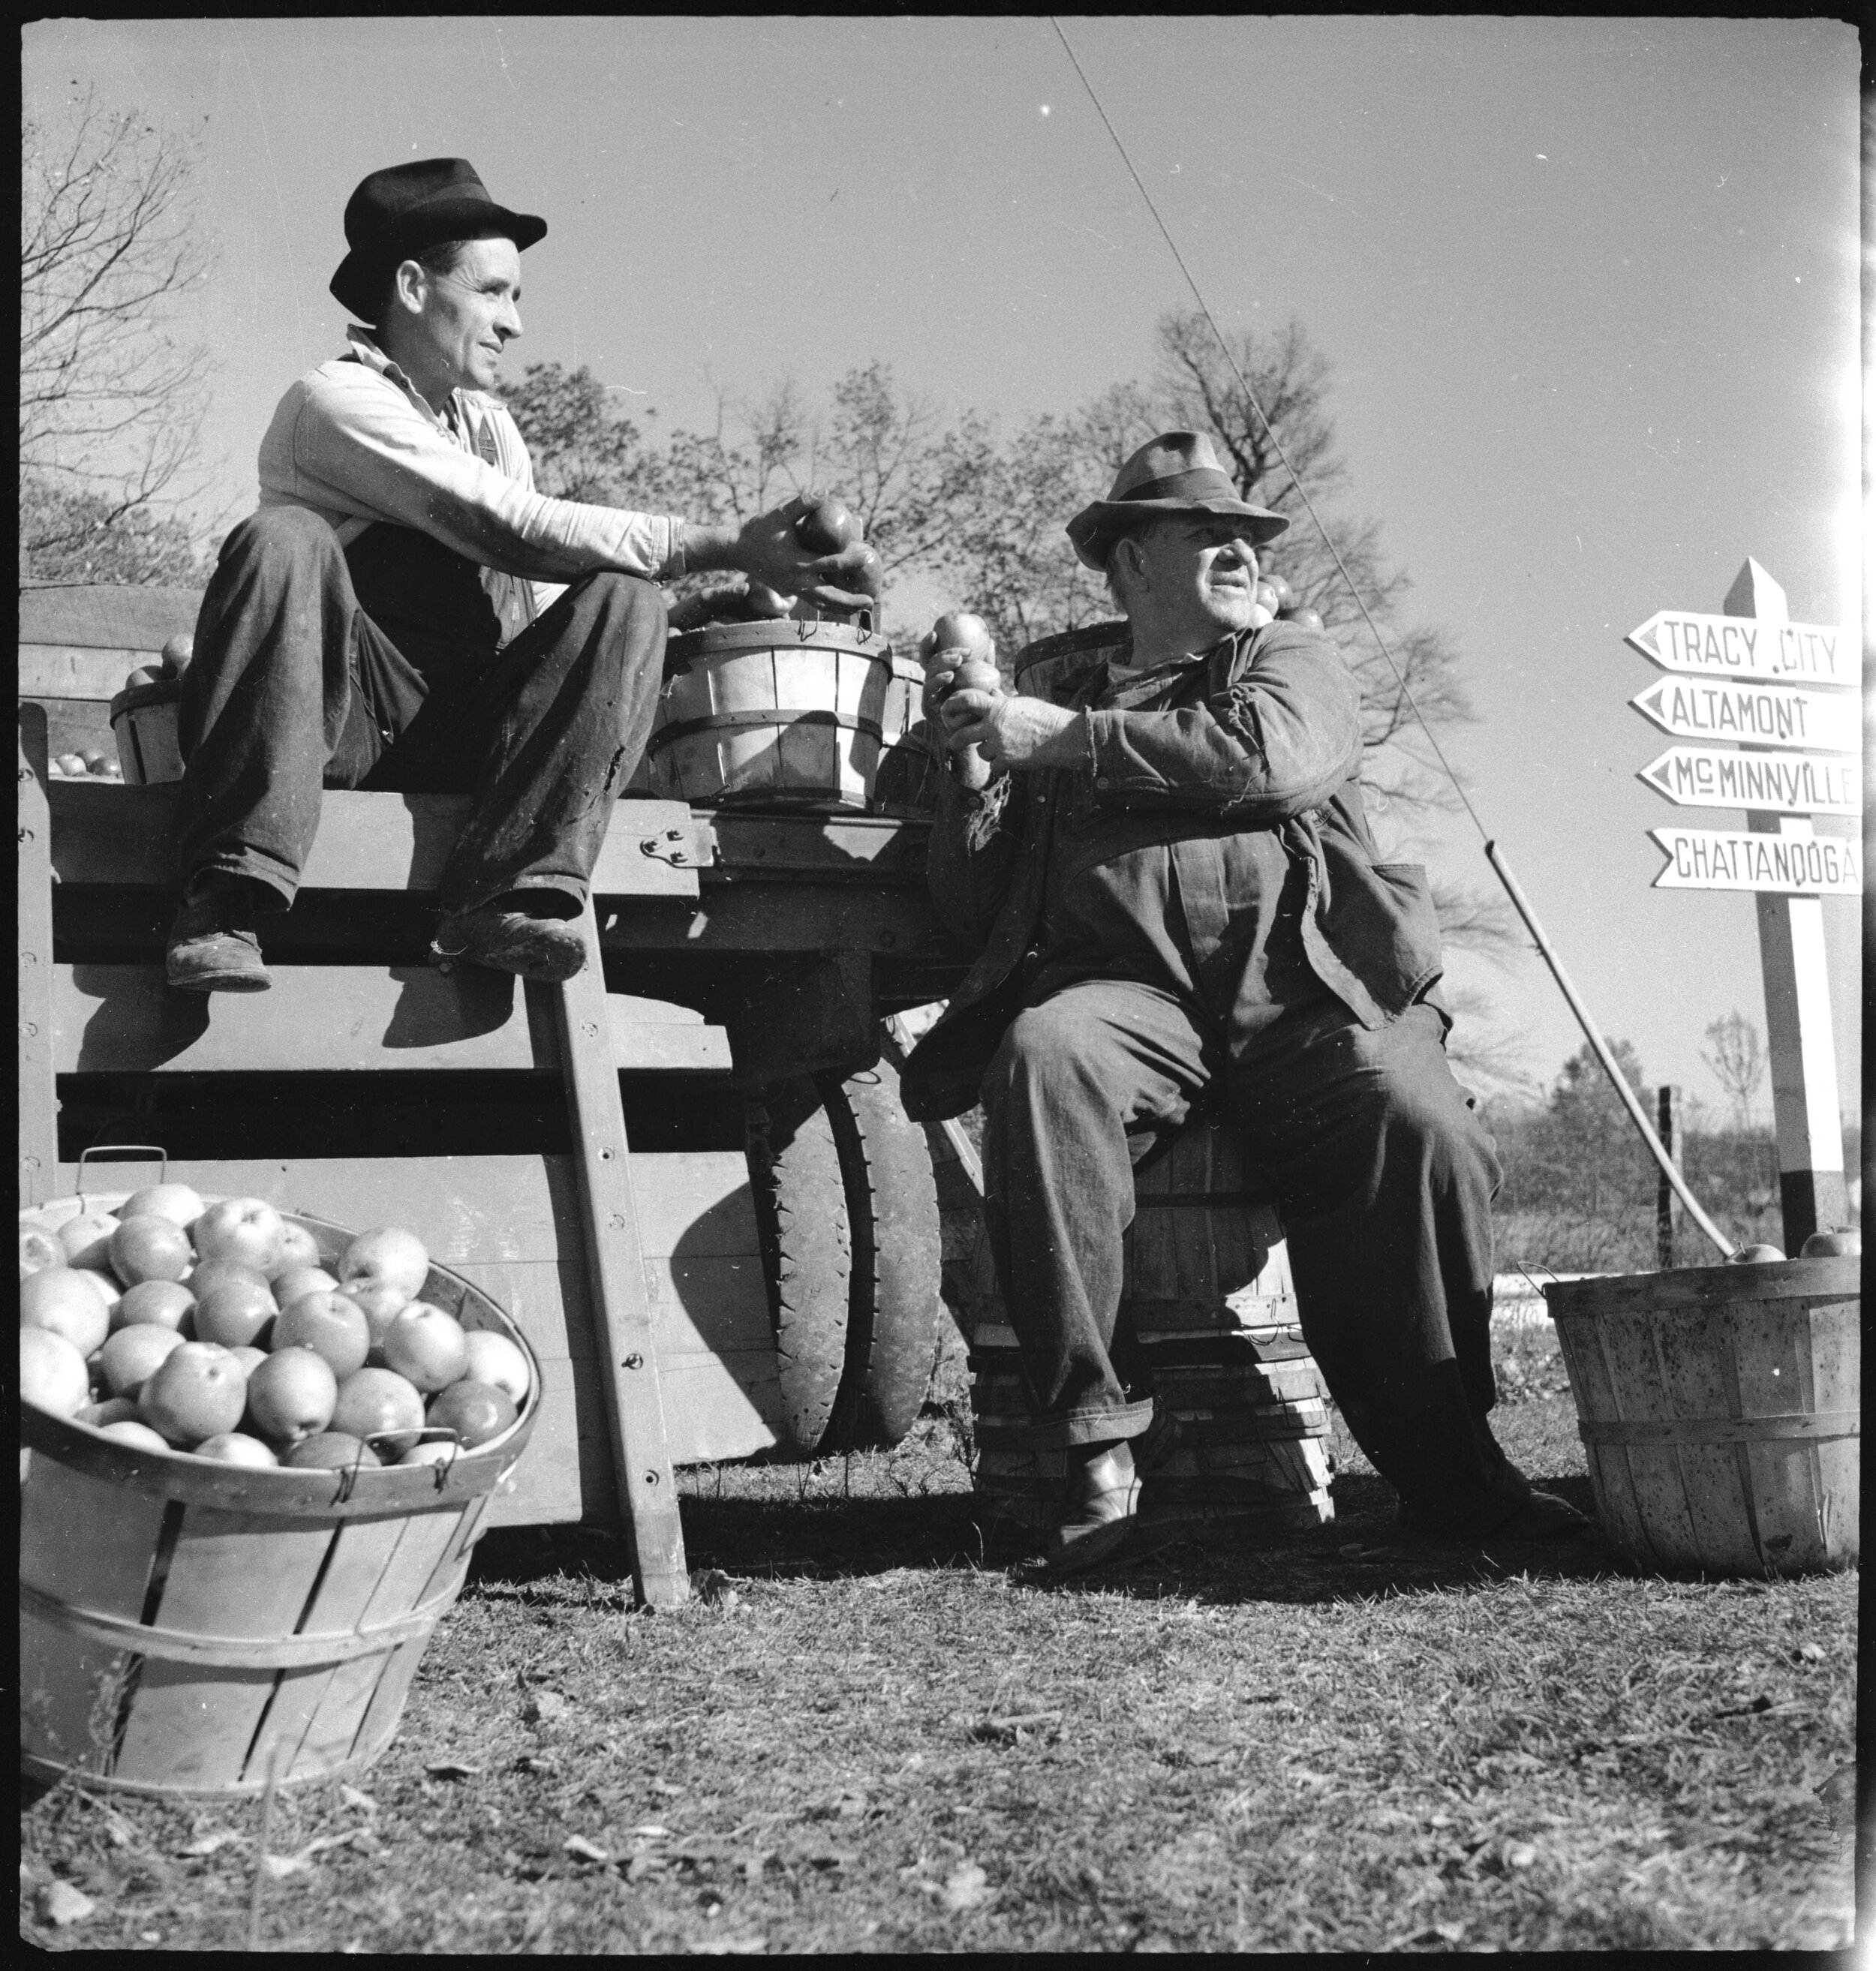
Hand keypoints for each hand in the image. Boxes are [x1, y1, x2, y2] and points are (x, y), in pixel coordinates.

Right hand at [732, 492, 875, 607]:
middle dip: (851, 600)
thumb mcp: (779, 513)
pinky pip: (815, 602)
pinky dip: (831, 605)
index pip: (830, 563)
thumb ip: (803, 503)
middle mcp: (797, 580)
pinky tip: (844, 605)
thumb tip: (826, 492)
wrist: (738, 550)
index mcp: (796, 561)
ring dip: (843, 608)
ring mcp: (794, 589)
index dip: (850, 560)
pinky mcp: (792, 591)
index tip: (867, 556)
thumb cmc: (759, 530)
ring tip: (863, 607)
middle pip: (829, 596)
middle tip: (871, 601)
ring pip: (823, 604)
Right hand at [918, 633, 1001, 723]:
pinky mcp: (928, 708)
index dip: (929, 644)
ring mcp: (929, 696)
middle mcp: (933, 683)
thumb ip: (985, 663)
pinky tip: (950, 676)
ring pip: (928, 675)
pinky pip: (930, 691)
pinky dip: (938, 681)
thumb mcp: (984, 681)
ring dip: (942, 665)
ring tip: (957, 662)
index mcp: (941, 674)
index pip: (931, 656)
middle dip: (943, 655)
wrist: (975, 732)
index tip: (935, 633)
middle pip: (930, 663)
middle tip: (960, 655)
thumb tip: (990, 641)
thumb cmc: (979, 705)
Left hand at [942, 691, 1082, 771]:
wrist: (1062, 736)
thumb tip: (992, 692)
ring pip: (980, 752)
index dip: (953, 703)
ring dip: (987, 752)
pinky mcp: (1007, 761)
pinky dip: (1000, 766)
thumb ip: (1003, 700)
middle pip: (962, 734)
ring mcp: (999, 744)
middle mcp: (994, 725)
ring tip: (1001, 748)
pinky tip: (1011, 761)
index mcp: (997, 707)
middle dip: (955, 740)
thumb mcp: (1022, 703)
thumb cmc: (1045, 716)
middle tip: (954, 742)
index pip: (967, 699)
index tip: (947, 708)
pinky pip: (994, 767)